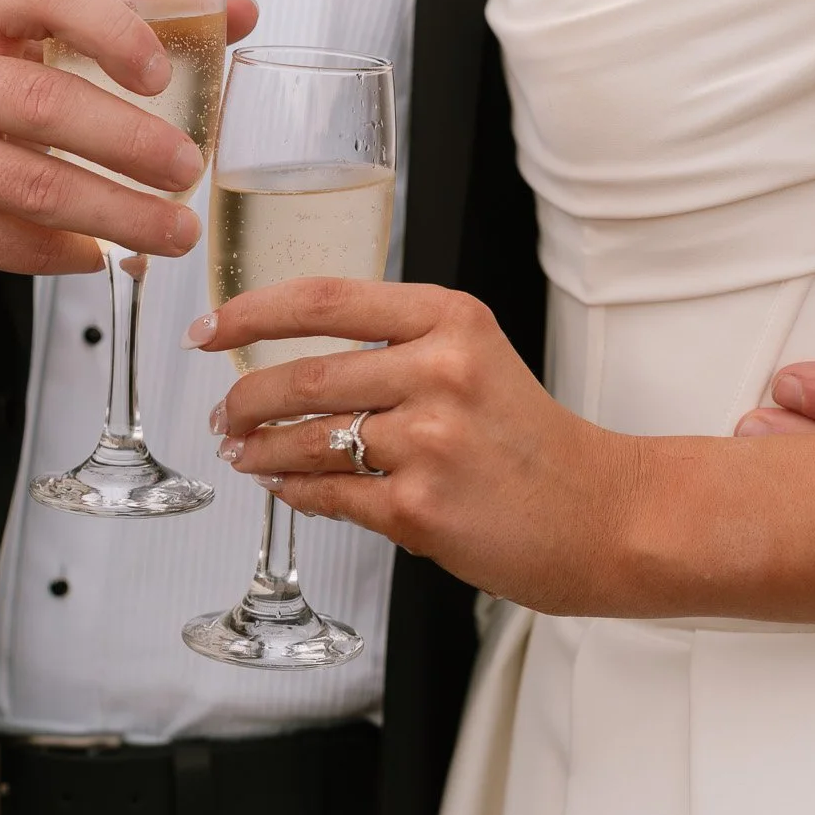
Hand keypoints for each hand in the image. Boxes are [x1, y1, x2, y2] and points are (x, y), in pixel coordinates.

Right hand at [0, 0, 256, 285]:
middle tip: (190, 169)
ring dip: (117, 214)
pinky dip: (66, 252)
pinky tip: (104, 253)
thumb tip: (238, 11)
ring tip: (174, 230)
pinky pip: (6, 242)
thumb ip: (133, 17)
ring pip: (32, 186)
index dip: (114, 29)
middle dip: (131, 143)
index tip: (164, 74)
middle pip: (43, 103)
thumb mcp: (34, 35)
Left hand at [195, 279, 640, 614]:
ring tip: (243, 454)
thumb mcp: (475, 357)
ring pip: (307, 441)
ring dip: (260, 451)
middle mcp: (439, 370)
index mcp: (449, 319)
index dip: (250, 313)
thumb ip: (395, 347)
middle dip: (244, 400)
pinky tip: (286, 489)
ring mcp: (430, 441)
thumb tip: (291, 360)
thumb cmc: (532, 439)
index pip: (322, 300)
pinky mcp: (422, 508)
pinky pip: (331, 496)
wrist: (605, 513)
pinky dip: (296, 493)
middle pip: (303, 376)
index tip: (209, 328)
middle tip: (221, 413)